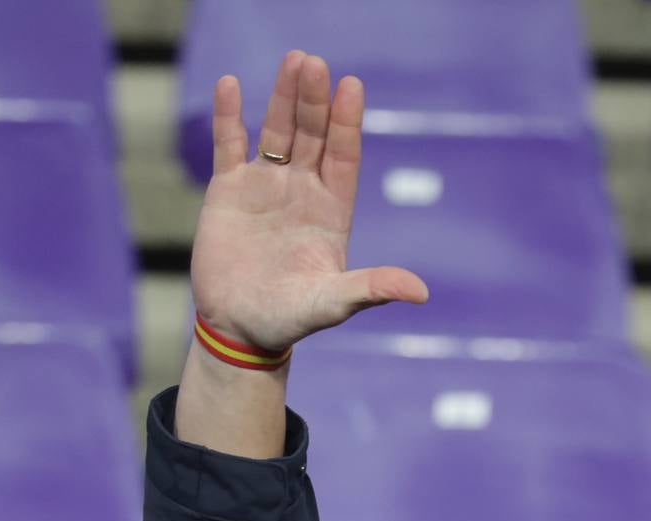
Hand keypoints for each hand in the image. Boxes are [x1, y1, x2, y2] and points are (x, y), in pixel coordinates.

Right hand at [190, 50, 428, 356]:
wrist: (239, 329)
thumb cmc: (289, 319)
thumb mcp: (332, 304)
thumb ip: (371, 289)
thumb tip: (421, 292)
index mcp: (331, 209)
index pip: (343, 155)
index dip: (346, 122)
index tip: (351, 86)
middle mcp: (302, 190)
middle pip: (312, 134)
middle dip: (314, 100)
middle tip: (314, 63)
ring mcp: (266, 185)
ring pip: (277, 131)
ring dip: (284, 97)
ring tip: (294, 60)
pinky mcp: (229, 190)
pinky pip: (230, 144)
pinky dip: (229, 116)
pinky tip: (231, 85)